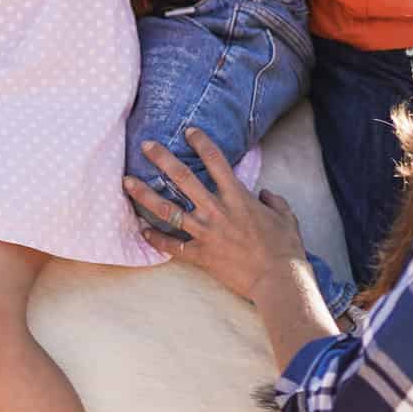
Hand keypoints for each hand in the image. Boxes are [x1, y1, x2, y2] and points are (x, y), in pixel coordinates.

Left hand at [124, 129, 308, 302]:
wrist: (279, 281)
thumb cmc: (285, 248)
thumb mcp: (286, 217)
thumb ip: (274, 201)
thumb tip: (264, 194)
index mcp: (238, 197)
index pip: (216, 161)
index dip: (201, 142)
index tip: (189, 131)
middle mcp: (217, 211)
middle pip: (183, 178)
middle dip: (163, 159)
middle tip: (146, 145)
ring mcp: (206, 233)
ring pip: (168, 210)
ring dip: (145, 195)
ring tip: (127, 182)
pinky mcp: (201, 255)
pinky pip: (172, 246)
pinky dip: (156, 239)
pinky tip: (142, 231)